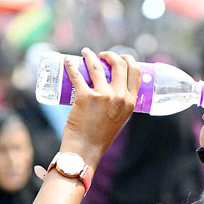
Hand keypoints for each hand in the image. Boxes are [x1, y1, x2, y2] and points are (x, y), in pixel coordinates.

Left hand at [59, 49, 139, 165]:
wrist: (85, 149)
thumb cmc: (100, 136)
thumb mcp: (120, 118)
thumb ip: (119, 104)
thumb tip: (112, 91)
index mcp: (131, 101)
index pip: (135, 71)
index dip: (128, 59)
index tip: (119, 57)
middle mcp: (120, 96)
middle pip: (119, 65)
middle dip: (110, 55)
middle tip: (101, 55)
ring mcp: (103, 96)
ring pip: (98, 67)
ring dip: (90, 56)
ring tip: (85, 53)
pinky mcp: (85, 98)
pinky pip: (77, 76)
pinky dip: (71, 66)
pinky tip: (67, 61)